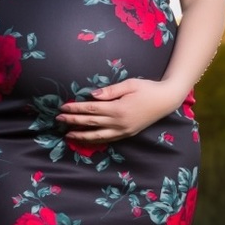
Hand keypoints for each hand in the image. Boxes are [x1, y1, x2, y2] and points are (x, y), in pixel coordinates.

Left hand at [58, 78, 186, 145]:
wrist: (166, 101)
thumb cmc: (147, 88)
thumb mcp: (129, 84)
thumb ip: (109, 91)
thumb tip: (92, 96)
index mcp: (118, 109)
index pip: (91, 109)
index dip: (75, 109)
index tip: (63, 107)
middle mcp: (119, 123)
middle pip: (91, 123)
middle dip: (73, 121)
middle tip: (58, 120)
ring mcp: (123, 131)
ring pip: (97, 136)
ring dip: (81, 135)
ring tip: (68, 134)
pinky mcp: (127, 134)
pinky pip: (107, 139)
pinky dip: (94, 140)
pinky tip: (86, 139)